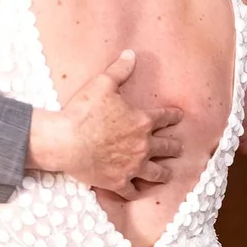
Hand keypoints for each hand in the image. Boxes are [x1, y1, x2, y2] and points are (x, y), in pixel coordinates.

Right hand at [52, 51, 182, 199]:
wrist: (66, 141)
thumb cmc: (84, 111)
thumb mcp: (102, 83)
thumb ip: (119, 70)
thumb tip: (131, 54)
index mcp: (142, 121)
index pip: (164, 117)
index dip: (173, 116)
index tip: (179, 116)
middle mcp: (143, 146)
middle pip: (166, 147)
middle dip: (174, 147)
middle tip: (178, 147)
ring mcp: (132, 166)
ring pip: (155, 173)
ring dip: (163, 173)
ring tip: (167, 174)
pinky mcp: (118, 182)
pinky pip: (132, 191)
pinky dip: (135, 191)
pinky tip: (136, 191)